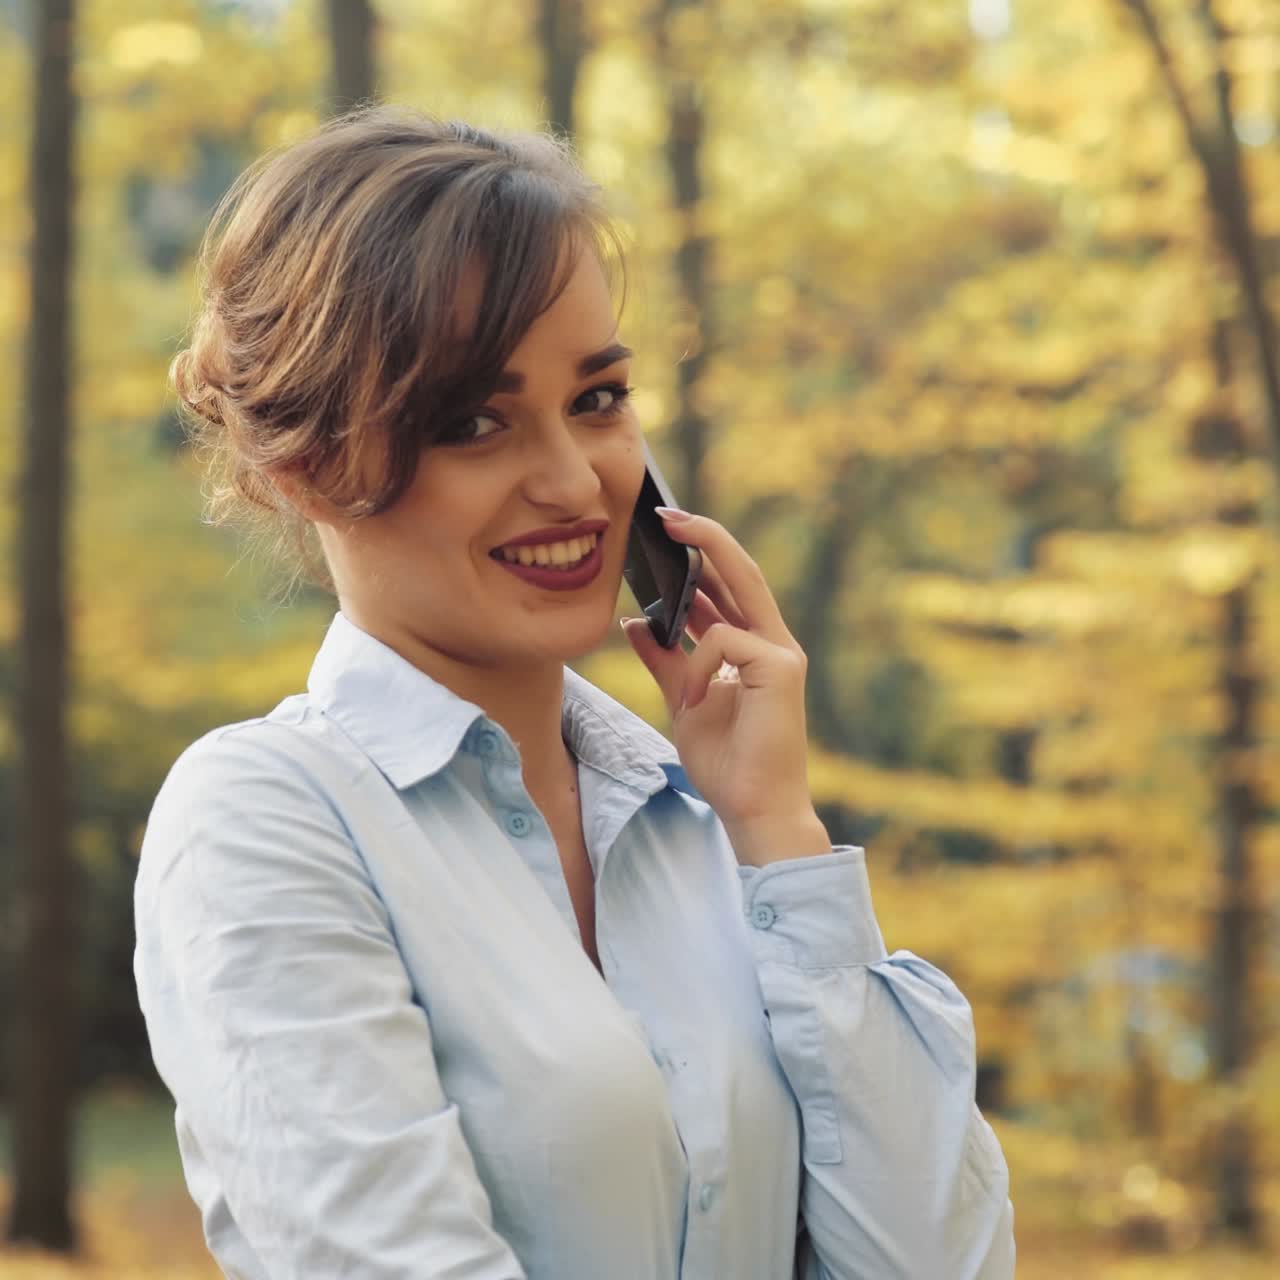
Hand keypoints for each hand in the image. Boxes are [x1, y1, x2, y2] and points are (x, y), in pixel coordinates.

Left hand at [619, 508, 829, 865]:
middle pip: (741, 570)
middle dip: (704, 537)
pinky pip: (723, 639)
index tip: (666, 529)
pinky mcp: (782, 667)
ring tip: (672, 657)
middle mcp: (774, 642)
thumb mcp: (683, 699)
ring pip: (733, 595)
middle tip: (664, 516)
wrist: (753, 808)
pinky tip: (695, 701)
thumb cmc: (726, 761)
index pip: (729, 584)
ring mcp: (782, 652)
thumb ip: (664, 658)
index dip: (702, 551)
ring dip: (688, 612)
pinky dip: (698, 666)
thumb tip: (634, 621)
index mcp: (755, 646)